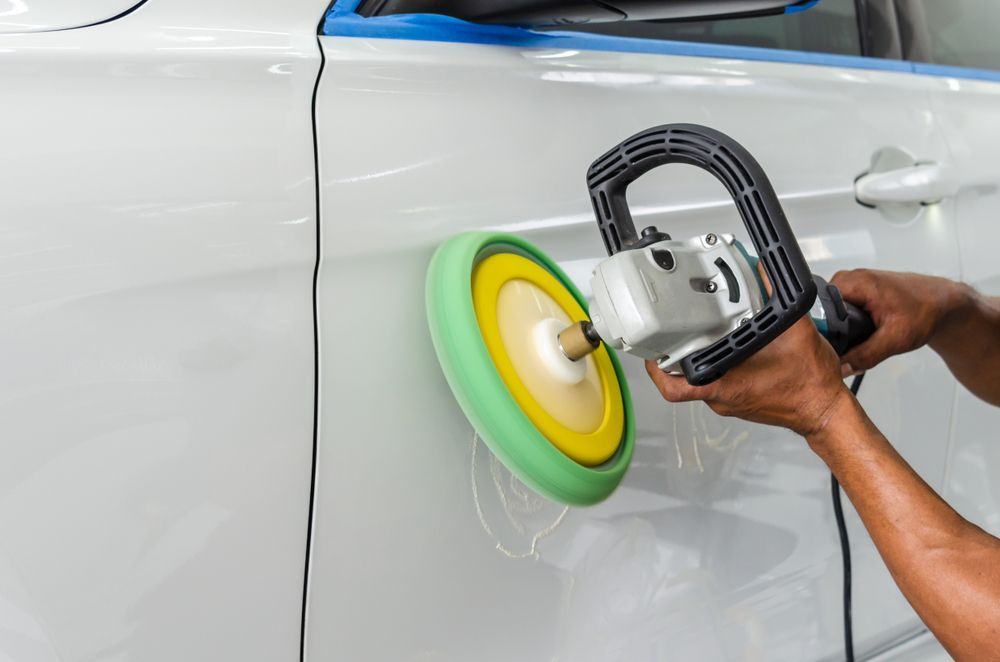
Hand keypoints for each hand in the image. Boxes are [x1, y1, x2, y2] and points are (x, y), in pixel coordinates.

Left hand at [645, 314, 851, 437]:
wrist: (825, 410)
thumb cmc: (810, 385)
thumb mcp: (795, 331)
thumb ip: (778, 297)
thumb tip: (766, 273)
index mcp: (725, 386)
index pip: (674, 386)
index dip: (656, 371)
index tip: (651, 353)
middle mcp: (723, 398)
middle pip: (683, 380)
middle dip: (676, 357)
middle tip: (673, 335)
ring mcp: (731, 402)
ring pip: (702, 381)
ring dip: (699, 361)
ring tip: (701, 337)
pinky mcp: (741, 401)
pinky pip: (720, 384)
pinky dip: (719, 366)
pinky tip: (728, 350)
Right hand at [831, 270, 969, 374]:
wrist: (942, 304)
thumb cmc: (926, 311)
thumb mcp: (895, 339)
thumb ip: (865, 356)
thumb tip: (841, 367)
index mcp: (856, 282)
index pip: (818, 307)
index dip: (820, 331)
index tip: (830, 346)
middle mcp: (851, 278)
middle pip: (820, 310)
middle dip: (831, 332)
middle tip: (851, 344)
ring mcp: (854, 283)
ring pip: (829, 310)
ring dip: (840, 328)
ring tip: (861, 336)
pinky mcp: (858, 290)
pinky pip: (840, 306)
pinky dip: (847, 322)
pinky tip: (862, 330)